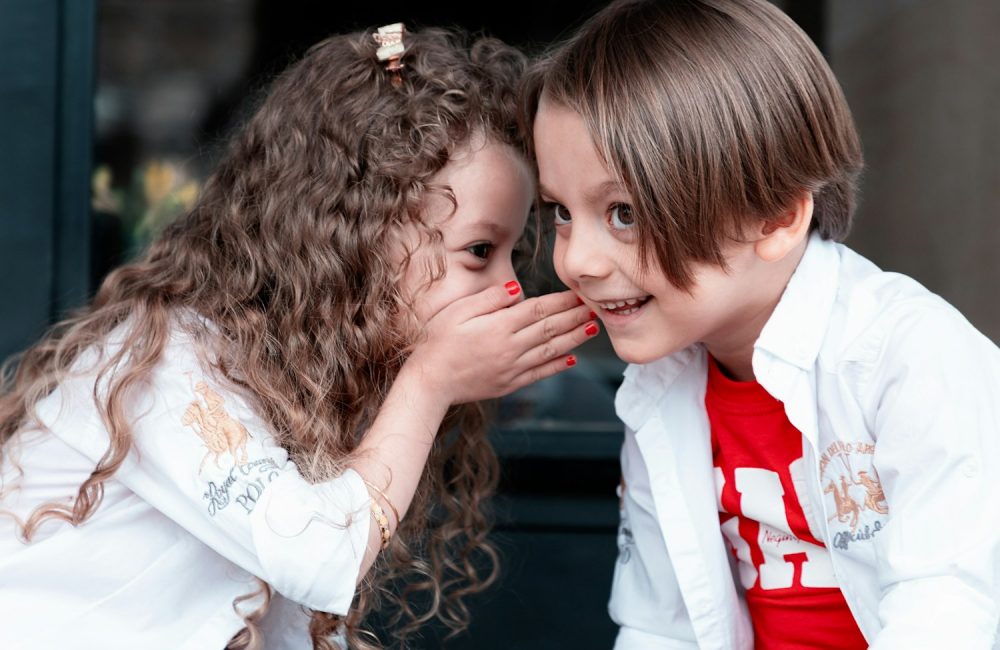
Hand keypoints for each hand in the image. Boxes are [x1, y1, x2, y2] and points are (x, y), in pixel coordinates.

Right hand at [404, 282, 597, 405]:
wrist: (430, 382)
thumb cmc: (437, 341)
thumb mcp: (458, 311)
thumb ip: (490, 299)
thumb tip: (518, 289)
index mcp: (499, 326)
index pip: (538, 309)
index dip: (561, 301)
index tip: (578, 294)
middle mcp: (510, 348)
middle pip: (550, 328)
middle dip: (575, 317)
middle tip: (596, 308)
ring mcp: (512, 368)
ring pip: (550, 350)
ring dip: (574, 339)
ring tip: (592, 329)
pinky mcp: (509, 384)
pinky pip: (539, 374)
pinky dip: (557, 366)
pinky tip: (571, 359)